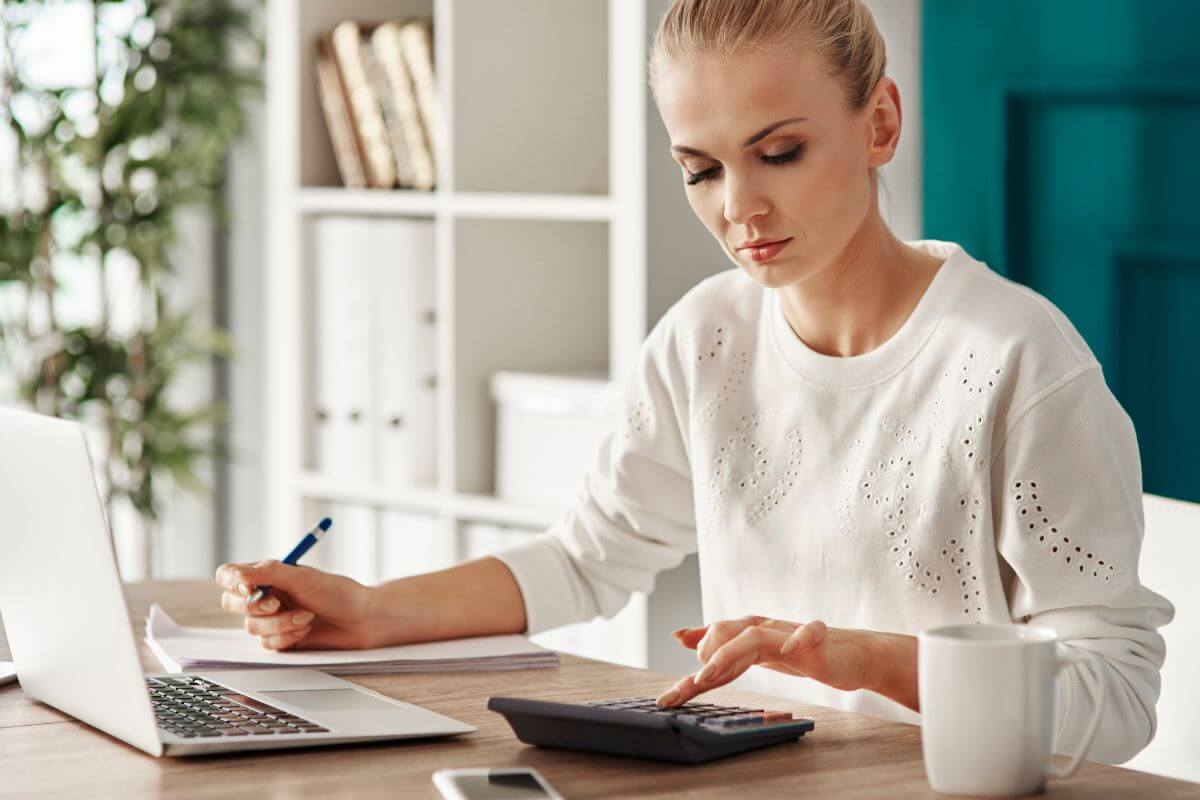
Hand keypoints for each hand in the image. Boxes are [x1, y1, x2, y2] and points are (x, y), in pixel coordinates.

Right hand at [214, 560, 375, 650]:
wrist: (361, 620)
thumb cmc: (338, 593)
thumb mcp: (304, 577)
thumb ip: (270, 572)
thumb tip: (237, 574)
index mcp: (268, 575)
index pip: (230, 575)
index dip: (232, 581)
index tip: (249, 586)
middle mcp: (265, 596)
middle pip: (231, 603)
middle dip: (253, 606)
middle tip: (277, 603)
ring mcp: (270, 619)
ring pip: (251, 626)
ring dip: (279, 623)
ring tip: (306, 616)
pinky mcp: (279, 640)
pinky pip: (266, 643)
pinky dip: (286, 636)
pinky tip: (306, 629)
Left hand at [655, 615, 886, 707]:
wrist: (854, 655)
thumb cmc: (806, 654)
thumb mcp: (761, 652)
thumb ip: (724, 646)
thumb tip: (684, 637)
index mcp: (753, 633)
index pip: (718, 639)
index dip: (695, 651)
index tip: (676, 665)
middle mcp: (768, 629)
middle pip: (728, 632)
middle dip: (707, 654)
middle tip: (696, 683)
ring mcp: (792, 633)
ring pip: (756, 634)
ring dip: (730, 651)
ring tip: (711, 671)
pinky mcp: (820, 640)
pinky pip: (808, 633)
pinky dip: (798, 639)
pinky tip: (789, 649)